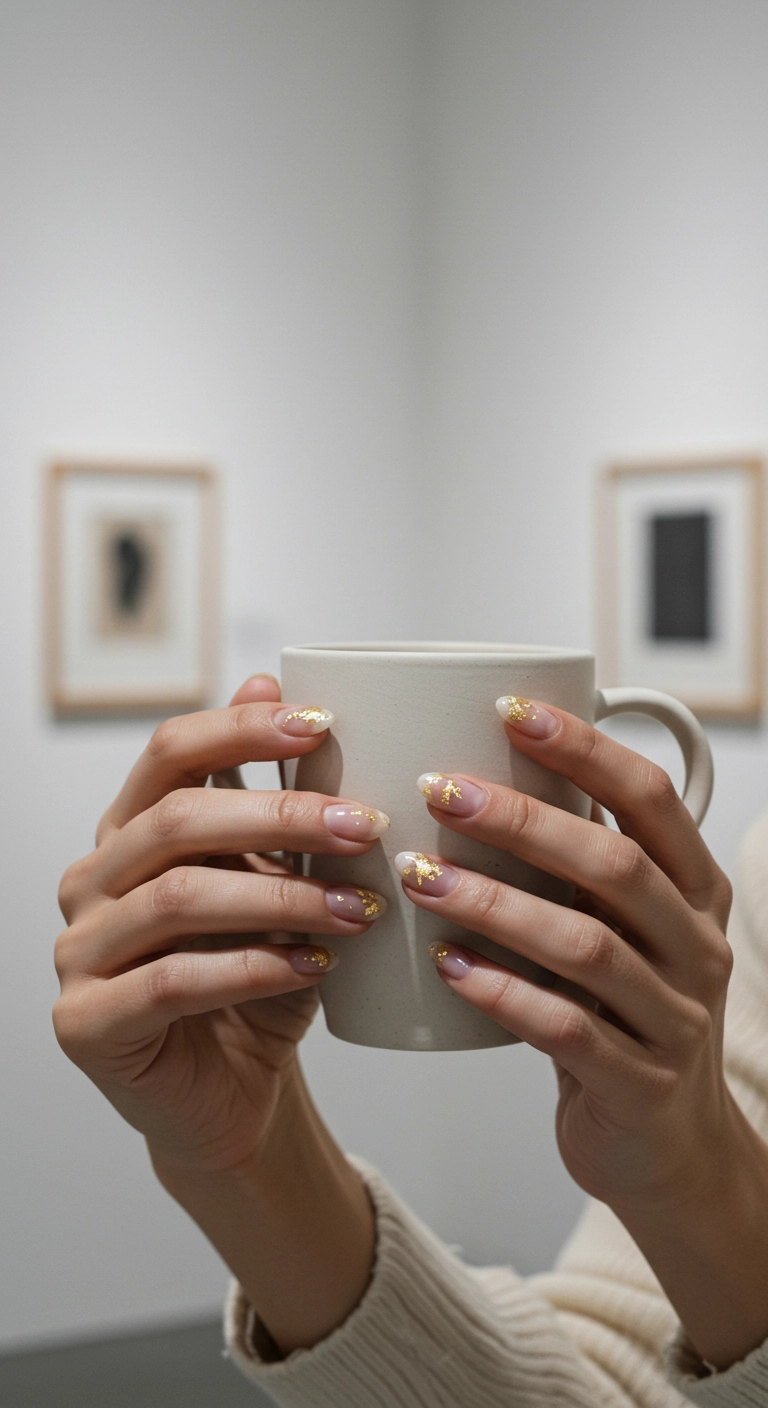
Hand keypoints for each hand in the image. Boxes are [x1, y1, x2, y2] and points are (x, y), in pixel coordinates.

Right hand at [53, 674, 388, 1182]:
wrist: (235, 1094)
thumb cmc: (258, 978)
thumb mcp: (277, 880)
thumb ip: (269, 795)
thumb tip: (270, 675)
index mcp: (129, 831)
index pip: (171, 751)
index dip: (243, 728)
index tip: (325, 724)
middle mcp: (90, 880)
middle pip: (177, 821)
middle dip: (282, 816)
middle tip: (367, 826)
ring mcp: (78, 952)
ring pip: (178, 899)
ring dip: (281, 897)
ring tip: (358, 908)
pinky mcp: (86, 1023)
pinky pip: (172, 981)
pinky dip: (252, 969)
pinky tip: (315, 967)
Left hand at [397, 700, 767, 1366]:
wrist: (668, 1143)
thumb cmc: (622, 1009)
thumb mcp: (620, 928)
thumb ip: (578, 866)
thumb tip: (479, 772)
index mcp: (695, 889)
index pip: (651, 798)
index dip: (584, 748)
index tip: (509, 710)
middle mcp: (697, 945)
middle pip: (614, 865)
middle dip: (521, 820)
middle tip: (438, 789)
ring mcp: (675, 1019)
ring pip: (586, 947)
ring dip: (495, 903)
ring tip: (421, 876)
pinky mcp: (639, 1084)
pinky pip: (566, 1030)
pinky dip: (502, 993)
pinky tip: (448, 967)